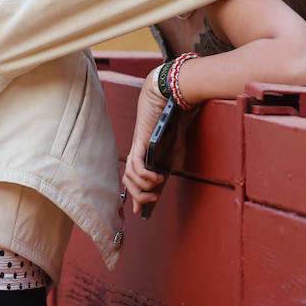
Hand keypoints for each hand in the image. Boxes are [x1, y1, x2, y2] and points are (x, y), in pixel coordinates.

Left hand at [121, 67, 170, 215]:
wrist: (170, 95)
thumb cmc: (173, 115)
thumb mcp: (178, 142)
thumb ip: (174, 156)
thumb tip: (174, 170)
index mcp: (145, 153)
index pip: (134, 178)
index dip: (134, 195)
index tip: (139, 210)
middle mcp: (138, 152)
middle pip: (128, 180)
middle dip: (137, 196)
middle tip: (151, 202)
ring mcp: (137, 147)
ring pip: (128, 176)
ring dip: (141, 188)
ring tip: (156, 190)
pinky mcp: (140, 142)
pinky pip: (135, 164)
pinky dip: (144, 175)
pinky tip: (156, 178)